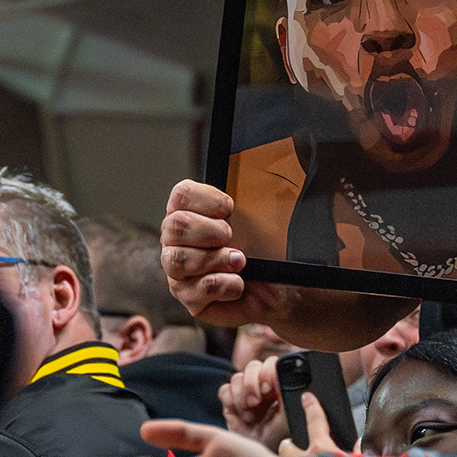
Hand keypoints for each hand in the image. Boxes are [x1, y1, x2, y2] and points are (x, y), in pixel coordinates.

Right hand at [162, 179, 323, 334]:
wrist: (281, 285)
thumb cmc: (266, 247)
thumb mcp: (264, 214)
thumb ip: (253, 191)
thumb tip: (266, 158)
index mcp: (190, 212)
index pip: (181, 194)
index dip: (207, 200)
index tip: (230, 208)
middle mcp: (176, 240)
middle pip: (175, 226)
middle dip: (210, 231)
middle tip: (232, 237)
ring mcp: (178, 271)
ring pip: (180, 260)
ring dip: (217, 259)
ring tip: (241, 262)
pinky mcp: (188, 298)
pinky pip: (198, 290)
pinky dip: (226, 284)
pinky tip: (239, 283)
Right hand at [218, 351, 284, 442]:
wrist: (258, 453)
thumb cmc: (277, 437)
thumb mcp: (287, 417)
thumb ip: (287, 396)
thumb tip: (281, 378)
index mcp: (277, 384)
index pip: (271, 364)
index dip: (267, 372)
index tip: (268, 389)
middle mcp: (260, 384)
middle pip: (252, 366)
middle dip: (252, 383)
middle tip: (256, 402)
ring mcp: (244, 392)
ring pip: (237, 378)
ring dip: (242, 396)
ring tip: (249, 415)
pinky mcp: (229, 401)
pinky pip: (225, 390)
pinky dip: (231, 401)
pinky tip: (240, 415)